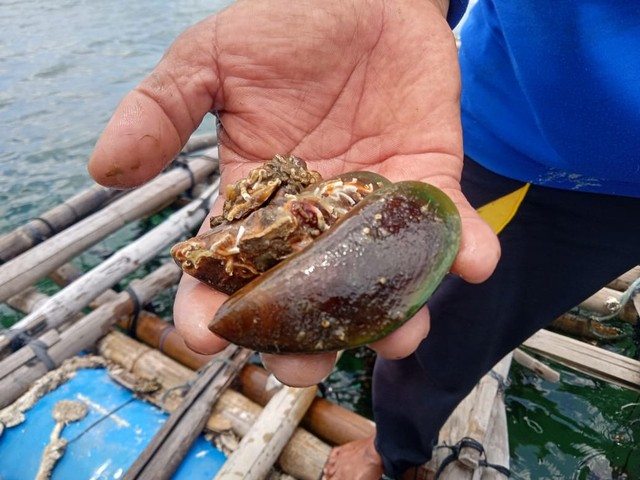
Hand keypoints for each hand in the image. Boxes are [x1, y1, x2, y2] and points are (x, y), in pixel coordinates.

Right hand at [89, 0, 499, 386]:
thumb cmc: (285, 22)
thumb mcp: (210, 59)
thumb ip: (160, 110)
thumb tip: (103, 170)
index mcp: (259, 200)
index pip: (228, 270)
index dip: (213, 309)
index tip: (207, 337)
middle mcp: (316, 219)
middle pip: (306, 300)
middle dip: (306, 341)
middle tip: (304, 368)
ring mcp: (374, 208)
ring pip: (380, 281)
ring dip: (394, 316)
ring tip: (400, 334)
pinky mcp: (429, 180)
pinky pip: (449, 227)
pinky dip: (466, 248)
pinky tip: (473, 263)